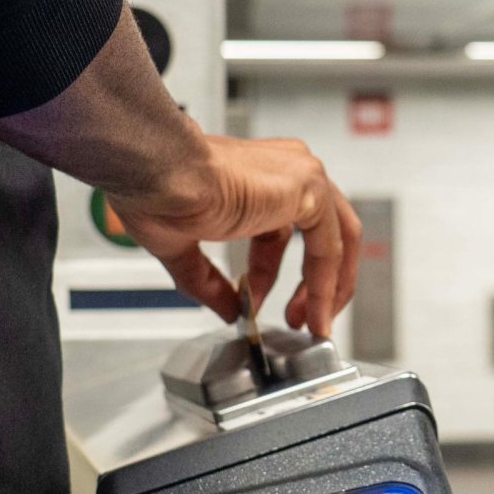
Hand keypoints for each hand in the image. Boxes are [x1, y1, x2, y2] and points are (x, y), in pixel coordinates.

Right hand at [103, 134, 361, 336]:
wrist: (157, 171)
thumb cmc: (158, 189)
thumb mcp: (183, 248)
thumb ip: (208, 280)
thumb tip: (226, 309)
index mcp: (256, 177)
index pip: (280, 230)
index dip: (271, 275)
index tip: (260, 303)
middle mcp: (284, 170)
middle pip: (323, 232)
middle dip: (314, 283)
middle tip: (300, 320)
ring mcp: (300, 176)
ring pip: (337, 239)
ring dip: (327, 287)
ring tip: (314, 323)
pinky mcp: (309, 189)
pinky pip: (329, 247)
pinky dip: (326, 284)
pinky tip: (314, 312)